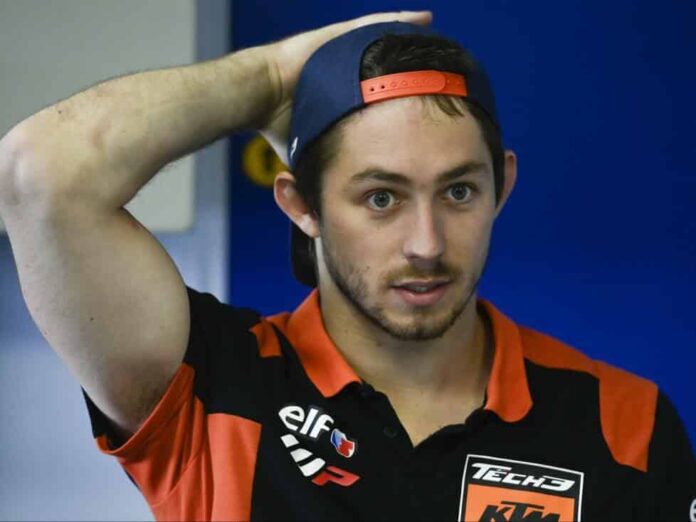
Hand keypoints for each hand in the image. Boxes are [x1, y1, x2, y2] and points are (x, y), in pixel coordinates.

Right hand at [258, 11, 432, 164]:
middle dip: (416, 69)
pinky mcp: (339, 37)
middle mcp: (348, 72)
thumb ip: (318, 178)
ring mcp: (345, 52)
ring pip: (386, 45)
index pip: (383, 96)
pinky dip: (400, 21)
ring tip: (440, 43)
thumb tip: (319, 220)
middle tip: (444, 74)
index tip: (426, 108)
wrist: (260, 96)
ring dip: (411, 44)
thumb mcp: (311, 154)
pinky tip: (423, 20)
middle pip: (390, 67)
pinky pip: (376, 26)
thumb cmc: (280, 126)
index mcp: (345, 98)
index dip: (404, 99)